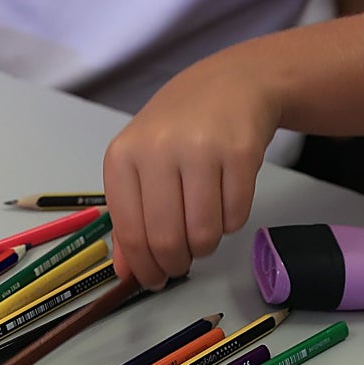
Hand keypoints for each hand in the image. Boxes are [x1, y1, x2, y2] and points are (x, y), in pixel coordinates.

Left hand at [101, 49, 279, 289]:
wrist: (229, 83)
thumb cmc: (176, 131)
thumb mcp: (140, 165)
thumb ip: (129, 217)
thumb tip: (127, 272)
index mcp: (122, 157)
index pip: (130, 232)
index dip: (143, 267)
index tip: (153, 281)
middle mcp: (157, 150)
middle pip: (167, 238)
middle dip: (175, 263)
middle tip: (181, 264)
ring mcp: (201, 149)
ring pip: (204, 233)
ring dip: (205, 247)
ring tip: (203, 232)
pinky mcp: (241, 152)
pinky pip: (236, 216)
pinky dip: (231, 223)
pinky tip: (223, 204)